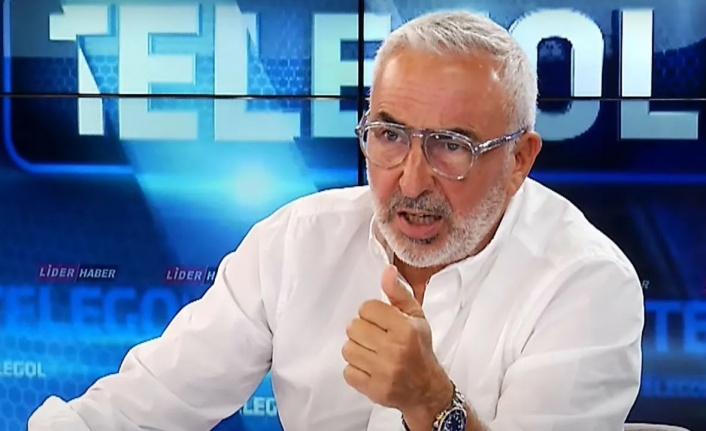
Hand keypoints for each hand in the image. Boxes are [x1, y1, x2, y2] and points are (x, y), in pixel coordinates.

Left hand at [342, 265, 452, 421]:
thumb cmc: (420, 350)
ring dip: (357, 350)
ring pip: (347, 349)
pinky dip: (356, 370)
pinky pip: (347, 372)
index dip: (372, 313)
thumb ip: (398, 293)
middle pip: (353, 327)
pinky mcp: (373, 389)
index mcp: (406, 329)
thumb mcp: (415, 317)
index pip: (367, 308)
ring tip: (372, 352)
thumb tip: (387, 271)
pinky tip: (369, 367)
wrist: (426, 389)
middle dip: (363, 330)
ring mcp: (383, 371)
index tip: (380, 320)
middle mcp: (394, 350)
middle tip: (375, 337)